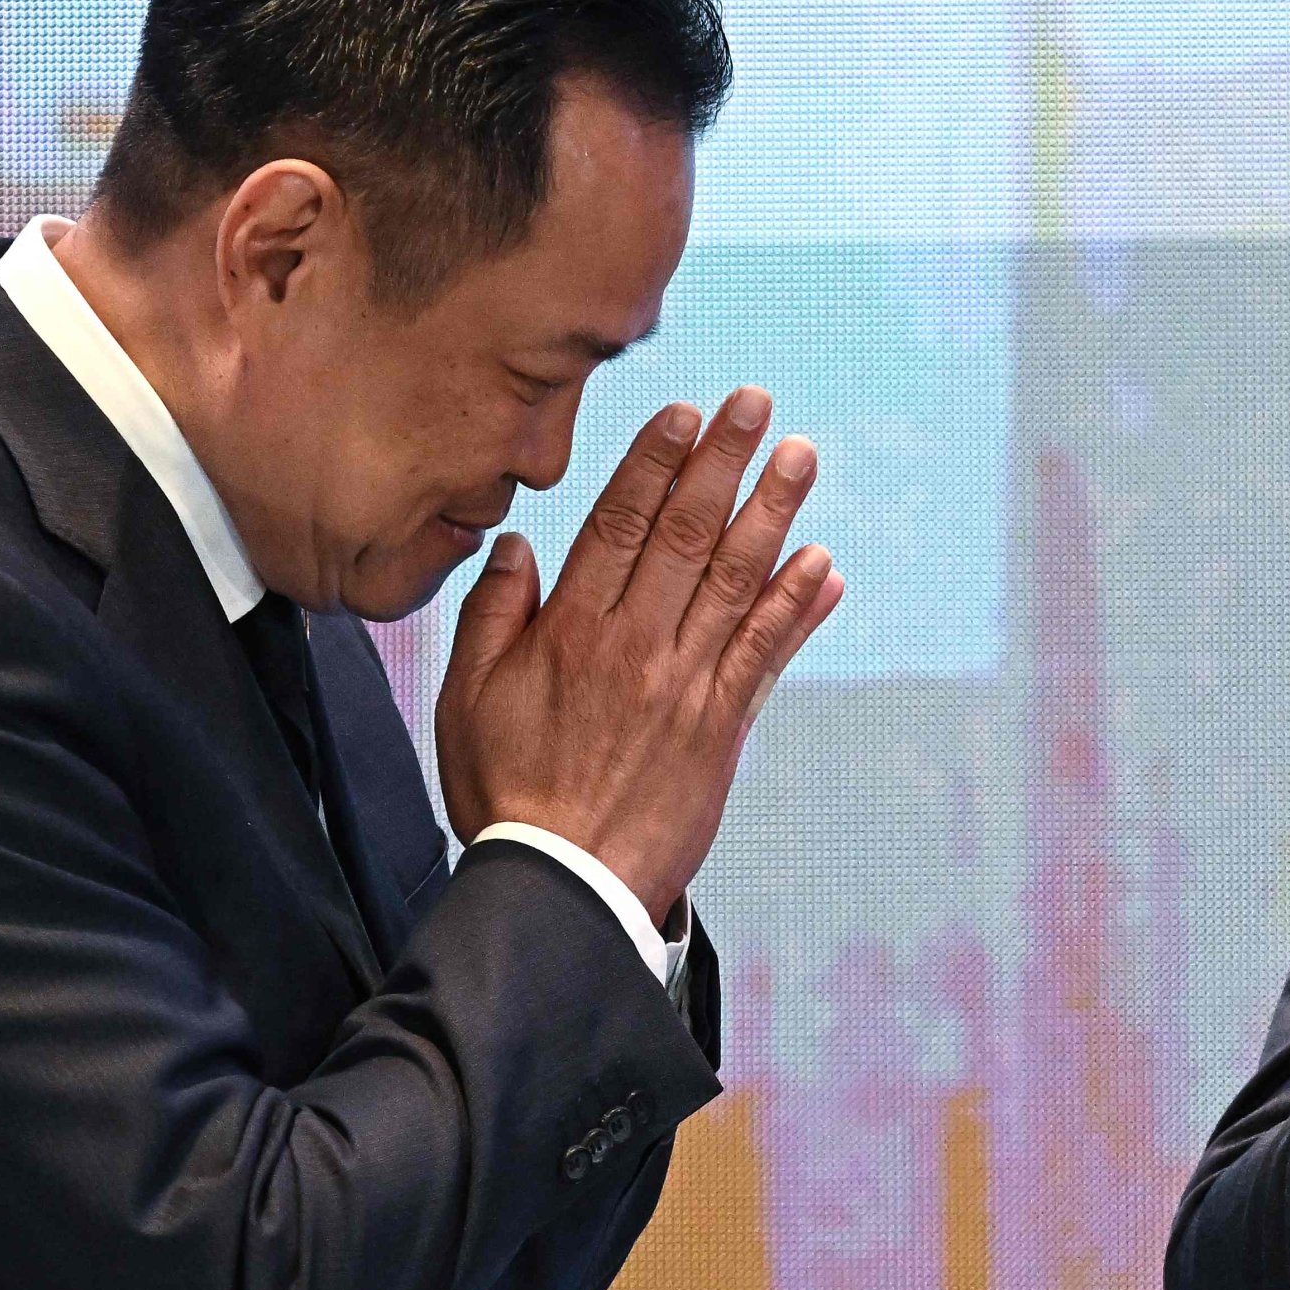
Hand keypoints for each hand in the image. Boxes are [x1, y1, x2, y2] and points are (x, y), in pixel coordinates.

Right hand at [435, 387, 845, 923]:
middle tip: (756, 405)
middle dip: (724, 462)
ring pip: (738, 582)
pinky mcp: (723, 728)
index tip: (683, 412)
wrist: (565, 884)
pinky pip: (767, 654)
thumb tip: (517, 546)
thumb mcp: (467, 699)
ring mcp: (687, 686)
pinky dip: (798, 607)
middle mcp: (637, 648)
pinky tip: (822, 564)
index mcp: (571, 632)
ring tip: (801, 458)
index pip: (619, 524)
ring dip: (774, 514)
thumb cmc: (508, 795)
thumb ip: (493, 616)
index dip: (655, 462)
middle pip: (687, 535)